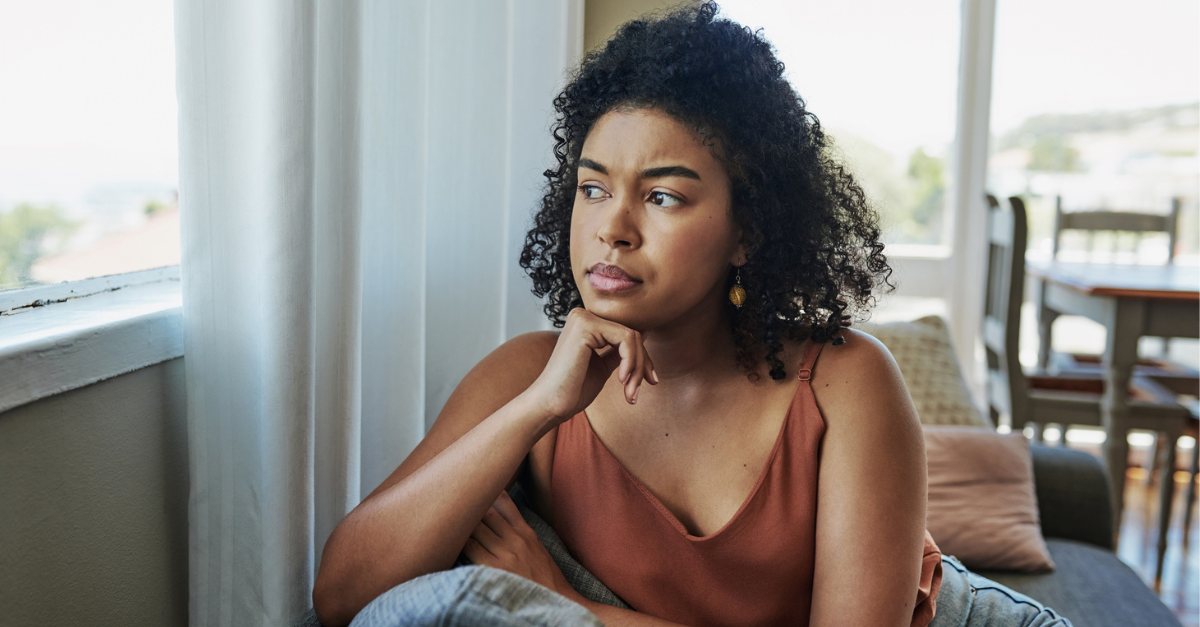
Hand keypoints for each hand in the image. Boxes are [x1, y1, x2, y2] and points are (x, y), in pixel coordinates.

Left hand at [462, 491, 585, 603]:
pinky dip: (461, 545)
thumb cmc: (544, 577)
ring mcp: (505, 554)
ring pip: (475, 530)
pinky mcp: (495, 569)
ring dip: (461, 526)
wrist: (557, 600)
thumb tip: (502, 517)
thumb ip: (519, 532)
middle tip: (452, 504)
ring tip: (448, 523)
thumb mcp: (537, 548)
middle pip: (485, 513)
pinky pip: (472, 550)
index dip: (486, 493)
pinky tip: (452, 545)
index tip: (472, 488)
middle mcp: (515, 539)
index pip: (504, 503)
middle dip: (469, 508)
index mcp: (526, 532)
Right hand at [524, 308, 657, 424]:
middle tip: (637, 392)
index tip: (649, 381)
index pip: (626, 333)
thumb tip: (644, 333)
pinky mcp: (585, 325)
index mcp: (586, 323)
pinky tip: (621, 381)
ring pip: (632, 336)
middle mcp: (583, 315)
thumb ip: (620, 349)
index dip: (642, 358)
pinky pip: (625, 338)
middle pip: (631, 333)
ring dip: (637, 368)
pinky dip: (630, 362)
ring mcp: (583, 318)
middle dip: (642, 364)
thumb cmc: (572, 390)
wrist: (549, 405)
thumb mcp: (603, 366)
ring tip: (629, 393)